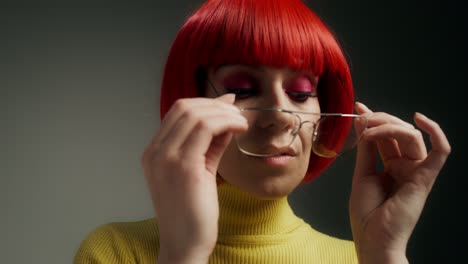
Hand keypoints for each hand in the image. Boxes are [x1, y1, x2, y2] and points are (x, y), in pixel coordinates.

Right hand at [141, 94, 246, 262]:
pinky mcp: (184, 166)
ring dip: (224, 113)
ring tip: (241, 122)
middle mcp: (155, 152)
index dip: (205, 104)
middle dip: (215, 105)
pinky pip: (206, 128)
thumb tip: (226, 118)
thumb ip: (211, 144)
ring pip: (196, 114)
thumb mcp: (200, 170)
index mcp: (154, 152)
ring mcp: (166, 158)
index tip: (227, 106)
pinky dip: (226, 122)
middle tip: (237, 113)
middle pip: (184, 108)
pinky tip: (240, 128)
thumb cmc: (192, 212)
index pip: (177, 113)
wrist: (185, 244)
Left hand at [349, 102, 450, 263]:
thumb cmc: (366, 215)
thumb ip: (365, 150)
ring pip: (411, 136)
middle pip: (398, 132)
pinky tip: (419, 119)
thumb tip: (363, 125)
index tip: (358, 108)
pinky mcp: (425, 178)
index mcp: (391, 167)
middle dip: (379, 120)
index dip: (373, 119)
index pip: (385, 136)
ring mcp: (417, 171)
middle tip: (362, 118)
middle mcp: (406, 166)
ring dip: (389, 126)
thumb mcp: (361, 175)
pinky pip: (440, 151)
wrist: (374, 240)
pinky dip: (435, 132)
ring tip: (370, 130)